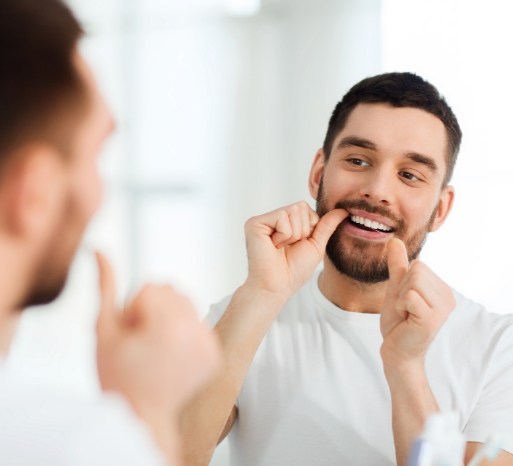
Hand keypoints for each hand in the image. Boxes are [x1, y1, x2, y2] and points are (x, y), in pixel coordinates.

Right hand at [95, 252, 219, 422]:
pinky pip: (199, 322)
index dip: (133, 309)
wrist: (141, 415)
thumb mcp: (103, 329)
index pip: (151, 287)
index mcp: (168, 325)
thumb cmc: (116, 375)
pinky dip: (185, 331)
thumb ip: (105, 286)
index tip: (131, 335)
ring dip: (169, 316)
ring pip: (187, 303)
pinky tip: (171, 355)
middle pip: (171, 290)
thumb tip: (100, 250)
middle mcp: (195, 332)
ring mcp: (208, 344)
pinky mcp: (215, 354)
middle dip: (153, 309)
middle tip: (143, 341)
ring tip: (156, 347)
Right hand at [243, 201, 346, 298]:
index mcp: (284, 222)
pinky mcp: (255, 223)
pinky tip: (273, 246)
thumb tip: (344, 210)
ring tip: (280, 248)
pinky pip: (282, 217)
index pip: (306, 208)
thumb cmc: (294, 270)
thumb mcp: (316, 244)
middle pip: (300, 207)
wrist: (278, 287)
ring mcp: (262, 220)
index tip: (297, 245)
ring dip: (293, 235)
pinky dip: (284, 235)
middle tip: (288, 247)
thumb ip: (327, 225)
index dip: (309, 228)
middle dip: (302, 231)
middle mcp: (272, 218)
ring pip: (293, 211)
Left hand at [380, 238, 454, 366]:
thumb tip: (395, 240)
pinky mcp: (432, 318)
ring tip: (406, 314)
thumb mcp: (396, 288)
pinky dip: (400, 306)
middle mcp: (448, 297)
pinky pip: (409, 295)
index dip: (403, 282)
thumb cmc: (398, 322)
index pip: (418, 264)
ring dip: (401, 298)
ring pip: (413, 281)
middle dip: (402, 289)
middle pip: (417, 269)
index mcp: (443, 289)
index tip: (406, 302)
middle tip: (405, 309)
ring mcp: (442, 308)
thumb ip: (398, 265)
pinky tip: (407, 320)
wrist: (396, 351)